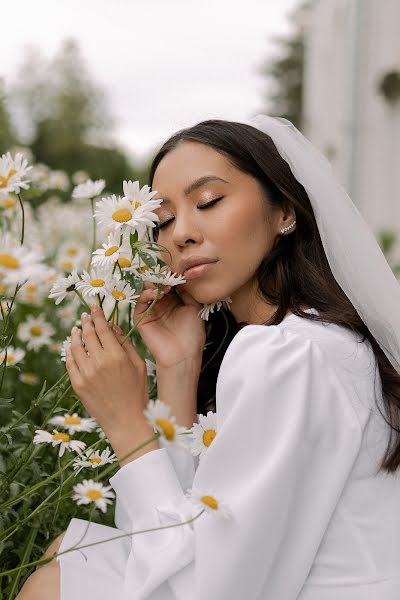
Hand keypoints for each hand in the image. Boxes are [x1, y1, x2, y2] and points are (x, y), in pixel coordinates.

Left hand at [66, 304, 149, 441]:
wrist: (126, 421)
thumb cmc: (138, 393)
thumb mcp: (139, 365)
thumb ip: (126, 344)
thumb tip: (113, 326)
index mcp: (116, 355)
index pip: (102, 328)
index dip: (97, 314)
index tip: (94, 306)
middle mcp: (99, 362)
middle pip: (87, 334)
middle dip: (86, 321)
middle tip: (85, 314)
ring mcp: (86, 374)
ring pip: (76, 346)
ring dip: (76, 334)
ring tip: (77, 328)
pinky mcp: (77, 385)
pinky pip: (69, 362)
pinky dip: (69, 351)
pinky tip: (72, 346)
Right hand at [132, 282, 205, 369]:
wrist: (183, 355)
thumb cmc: (191, 335)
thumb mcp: (194, 308)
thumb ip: (188, 292)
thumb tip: (183, 277)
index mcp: (173, 302)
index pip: (169, 284)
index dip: (172, 276)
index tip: (177, 270)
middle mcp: (161, 305)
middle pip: (157, 285)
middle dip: (162, 279)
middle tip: (169, 275)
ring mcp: (150, 311)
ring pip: (147, 291)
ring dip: (156, 286)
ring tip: (166, 287)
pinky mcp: (141, 318)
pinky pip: (140, 302)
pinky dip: (147, 294)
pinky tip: (158, 293)